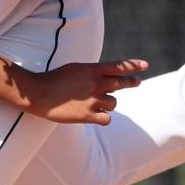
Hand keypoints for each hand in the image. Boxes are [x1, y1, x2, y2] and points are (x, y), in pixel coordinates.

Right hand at [18, 58, 148, 124]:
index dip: (133, 66)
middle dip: (131, 82)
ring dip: (107, 103)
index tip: (145, 66)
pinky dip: (103, 118)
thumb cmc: (54, 79)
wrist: (39, 93)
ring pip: (113, 103)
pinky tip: (96, 116)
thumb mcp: (76, 69)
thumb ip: (92, 73)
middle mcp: (96, 84)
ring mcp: (93, 100)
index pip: (119, 66)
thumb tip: (105, 77)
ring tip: (94, 103)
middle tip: (137, 82)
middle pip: (122, 83)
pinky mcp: (88, 115)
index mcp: (93, 70)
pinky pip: (107, 119)